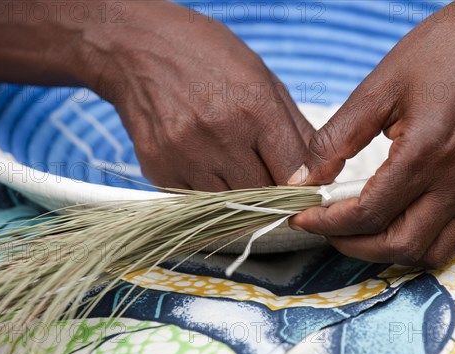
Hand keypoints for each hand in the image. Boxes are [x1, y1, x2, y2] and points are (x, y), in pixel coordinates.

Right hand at [86, 2, 311, 189]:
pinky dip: (207, 192)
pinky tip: (204, 165)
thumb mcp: (261, 77)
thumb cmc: (206, 56)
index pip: (294, 174)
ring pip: (231, 203)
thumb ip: (294, 126)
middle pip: (264, 194)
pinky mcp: (159, 169)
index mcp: (254, 108)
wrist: (134, 48)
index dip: (302, 185)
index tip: (301, 187)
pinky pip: (196, 201)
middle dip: (272, 191)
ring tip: (234, 167)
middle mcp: (220, 135)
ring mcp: (185, 155)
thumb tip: (320, 169)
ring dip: (240, 194)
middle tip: (267, 177)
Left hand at [289, 1, 454, 266]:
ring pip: (428, 253)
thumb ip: (334, 140)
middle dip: (352, 245)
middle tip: (325, 228)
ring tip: (357, 231)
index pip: (368, 213)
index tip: (302, 216)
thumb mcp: (376, 89)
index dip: (327, 223)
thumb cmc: (437, 55)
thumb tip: (303, 180)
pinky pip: (452, 241)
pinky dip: (418, 246)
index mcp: (425, 153)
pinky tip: (394, 227)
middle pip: (398, 245)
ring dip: (386, 252)